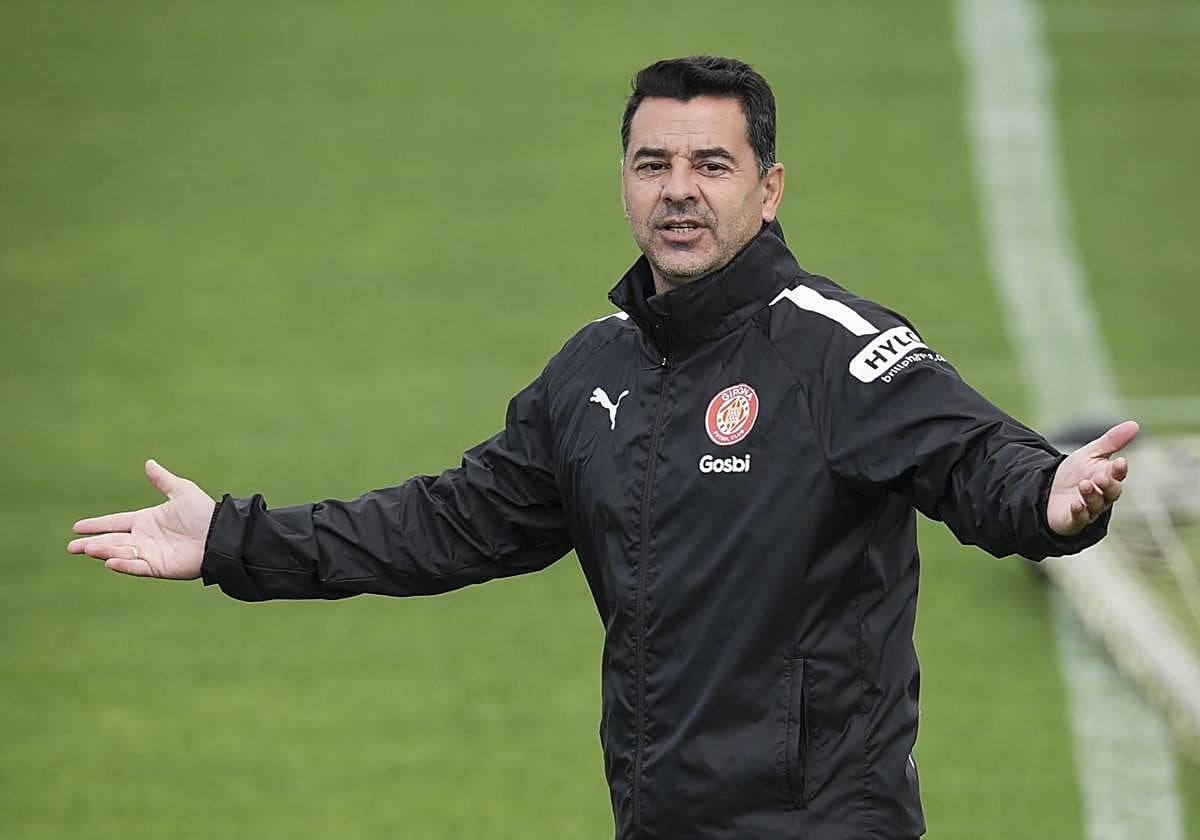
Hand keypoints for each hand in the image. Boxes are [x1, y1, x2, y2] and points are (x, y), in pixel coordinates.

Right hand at [67, 459, 215, 578]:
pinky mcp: (159, 567)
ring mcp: (151, 554)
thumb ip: (162, 480)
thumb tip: (149, 462)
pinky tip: (109, 561)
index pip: (115, 523)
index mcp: (147, 520)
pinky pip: (137, 566)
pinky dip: (124, 564)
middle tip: (71, 547)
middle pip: (112, 541)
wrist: (222, 534)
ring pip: (121, 553)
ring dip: (104, 551)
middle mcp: (145, 538)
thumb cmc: (204, 513)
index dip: (96, 525)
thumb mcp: (181, 491)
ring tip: (87, 549)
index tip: (76, 527)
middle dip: (91, 544)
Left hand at [1046, 420, 1138, 536]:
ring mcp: (1089, 510)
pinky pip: (1079, 519)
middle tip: (1100, 476)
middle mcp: (1102, 497)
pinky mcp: (1073, 520)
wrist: (1049, 491)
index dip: (1120, 470)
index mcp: (1109, 479)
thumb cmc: (1075, 473)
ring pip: (1096, 505)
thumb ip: (1111, 441)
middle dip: (1108, 485)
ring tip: (1085, 484)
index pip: (1118, 475)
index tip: (1120, 462)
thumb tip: (1135, 424)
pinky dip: (1079, 512)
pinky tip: (1076, 504)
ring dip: (1092, 495)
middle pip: (1111, 493)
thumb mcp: (1091, 454)